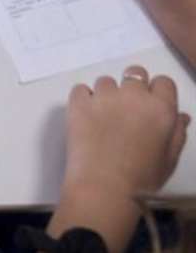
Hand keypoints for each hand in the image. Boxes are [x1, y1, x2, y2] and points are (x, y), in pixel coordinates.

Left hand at [62, 68, 187, 203]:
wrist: (105, 186)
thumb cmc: (144, 178)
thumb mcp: (170, 158)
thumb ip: (177, 132)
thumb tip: (180, 115)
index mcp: (161, 108)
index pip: (163, 82)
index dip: (157, 92)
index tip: (151, 106)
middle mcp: (134, 95)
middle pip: (135, 74)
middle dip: (133, 88)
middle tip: (127, 110)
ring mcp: (104, 96)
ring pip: (106, 81)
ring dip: (107, 95)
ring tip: (104, 118)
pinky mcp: (78, 102)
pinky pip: (80, 89)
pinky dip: (83, 99)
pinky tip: (86, 117)